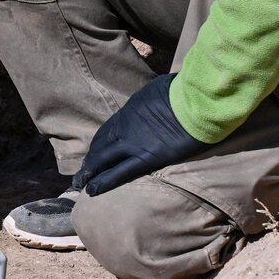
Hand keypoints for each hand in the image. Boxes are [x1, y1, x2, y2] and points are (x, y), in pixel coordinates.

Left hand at [76, 75, 210, 195]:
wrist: (196, 101)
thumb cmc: (185, 91)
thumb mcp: (162, 88)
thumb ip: (155, 99)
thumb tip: (160, 97)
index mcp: (130, 110)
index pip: (109, 129)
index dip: (100, 142)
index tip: (95, 151)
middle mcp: (126, 126)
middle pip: (102, 144)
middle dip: (91, 159)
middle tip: (83, 171)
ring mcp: (133, 143)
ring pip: (104, 159)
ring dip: (91, 172)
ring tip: (81, 183)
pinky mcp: (146, 158)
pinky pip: (120, 172)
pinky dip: (104, 182)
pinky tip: (92, 190)